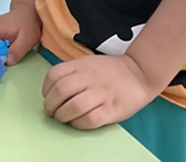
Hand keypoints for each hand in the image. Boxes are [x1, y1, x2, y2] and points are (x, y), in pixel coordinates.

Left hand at [42, 54, 156, 129]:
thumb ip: (71, 72)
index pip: (54, 75)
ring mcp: (101, 93)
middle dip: (50, 105)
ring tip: (63, 118)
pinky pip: (90, 119)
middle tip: (51, 112)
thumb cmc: (110, 71)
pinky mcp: (111, 109)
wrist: (139, 73)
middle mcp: (90, 77)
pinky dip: (79, 123)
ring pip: (73, 106)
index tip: (48, 96)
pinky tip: (78, 122)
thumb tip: (51, 90)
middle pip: (61, 91)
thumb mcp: (88, 63)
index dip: (46, 89)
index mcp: (81, 65)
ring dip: (63, 116)